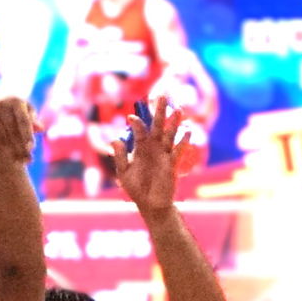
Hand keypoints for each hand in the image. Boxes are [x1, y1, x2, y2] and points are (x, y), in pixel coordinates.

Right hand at [0, 96, 35, 170]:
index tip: (31, 148)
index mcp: (16, 102)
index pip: (23, 121)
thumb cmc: (19, 110)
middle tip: (29, 160)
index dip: (27, 135)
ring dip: (11, 150)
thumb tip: (41, 128)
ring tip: (21, 162)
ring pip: (2, 136)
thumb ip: (33, 120)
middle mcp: (1, 105)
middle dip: (21, 146)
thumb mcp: (28, 112)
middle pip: (13, 130)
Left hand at [111, 97, 201, 218]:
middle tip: (162, 95)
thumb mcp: (123, 172)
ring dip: (174, 123)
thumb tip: (114, 139)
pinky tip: (187, 131)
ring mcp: (164, 155)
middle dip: (159, 112)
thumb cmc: (136, 188)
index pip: (140, 130)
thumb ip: (119, 156)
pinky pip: (177, 152)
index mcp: (141, 148)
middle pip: (157, 126)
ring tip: (178, 110)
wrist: (150, 204)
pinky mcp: (171, 165)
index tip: (131, 117)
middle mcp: (154, 148)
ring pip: (169, 136)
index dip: (137, 123)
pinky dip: (182, 142)